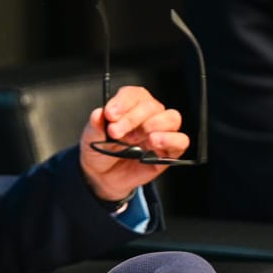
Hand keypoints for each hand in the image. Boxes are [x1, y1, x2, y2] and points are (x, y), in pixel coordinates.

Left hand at [78, 85, 188, 203]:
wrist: (102, 177)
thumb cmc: (100, 152)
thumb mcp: (90, 138)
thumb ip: (95, 126)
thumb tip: (98, 114)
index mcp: (130, 106)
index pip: (133, 94)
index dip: (122, 102)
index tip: (110, 114)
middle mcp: (148, 116)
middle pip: (152, 106)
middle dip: (132, 118)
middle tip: (115, 132)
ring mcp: (161, 132)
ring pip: (172, 118)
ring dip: (153, 125)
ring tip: (136, 139)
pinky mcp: (168, 152)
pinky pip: (181, 141)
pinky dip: (170, 140)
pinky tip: (154, 144)